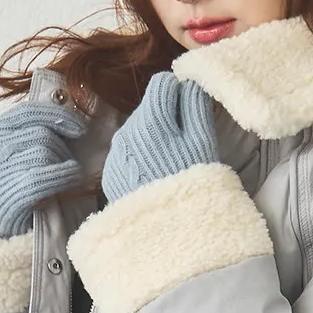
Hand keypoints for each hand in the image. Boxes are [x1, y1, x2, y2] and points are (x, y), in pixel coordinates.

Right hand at [0, 94, 90, 236]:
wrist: (1, 237)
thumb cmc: (16, 192)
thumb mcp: (16, 158)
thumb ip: (33, 134)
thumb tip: (69, 107)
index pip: (27, 112)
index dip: (58, 116)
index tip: (80, 127)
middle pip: (40, 133)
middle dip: (64, 147)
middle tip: (71, 163)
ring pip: (44, 151)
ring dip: (65, 163)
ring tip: (69, 176)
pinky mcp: (5, 198)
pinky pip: (43, 176)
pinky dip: (64, 175)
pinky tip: (73, 179)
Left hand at [101, 72, 217, 203]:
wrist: (165, 230)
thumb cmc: (191, 182)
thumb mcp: (203, 142)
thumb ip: (195, 106)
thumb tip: (190, 81)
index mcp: (150, 119)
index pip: (161, 83)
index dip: (180, 92)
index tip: (191, 110)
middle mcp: (125, 131)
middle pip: (148, 106)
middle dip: (166, 115)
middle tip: (184, 142)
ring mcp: (115, 154)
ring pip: (136, 129)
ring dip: (153, 136)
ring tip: (170, 162)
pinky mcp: (110, 174)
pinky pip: (127, 153)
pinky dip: (141, 156)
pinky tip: (154, 176)